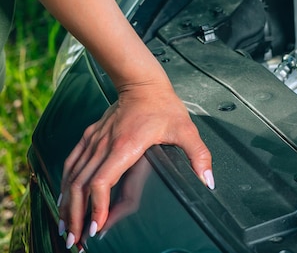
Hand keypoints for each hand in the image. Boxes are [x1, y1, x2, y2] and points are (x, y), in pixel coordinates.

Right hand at [57, 81, 213, 248]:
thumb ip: (198, 155)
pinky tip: (64, 200)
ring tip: (65, 228)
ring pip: (72, 177)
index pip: (102, 181)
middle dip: (75, 215)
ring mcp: (94, 141)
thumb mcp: (186, 129)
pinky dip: (65, 185)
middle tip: (75, 240)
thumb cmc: (163, 105)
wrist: (142, 83)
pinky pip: (71, 164)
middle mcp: (104, 145)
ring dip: (66, 204)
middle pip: (81, 186)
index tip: (96, 226)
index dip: (97, 206)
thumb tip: (208, 181)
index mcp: (125, 146)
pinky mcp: (90, 137)